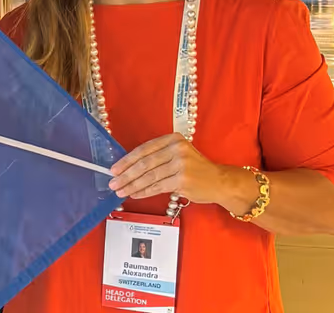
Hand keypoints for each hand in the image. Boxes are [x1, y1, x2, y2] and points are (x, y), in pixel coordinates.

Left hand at [108, 134, 251, 210]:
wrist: (220, 182)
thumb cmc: (196, 170)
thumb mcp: (178, 154)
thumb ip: (158, 157)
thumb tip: (128, 167)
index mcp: (173, 139)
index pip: (144, 149)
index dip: (127, 160)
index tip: (114, 169)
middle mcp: (177, 149)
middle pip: (144, 163)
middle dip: (126, 175)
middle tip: (113, 182)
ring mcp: (181, 165)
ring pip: (149, 177)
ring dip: (132, 185)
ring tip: (121, 191)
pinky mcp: (183, 180)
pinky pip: (157, 187)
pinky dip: (144, 192)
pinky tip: (135, 194)